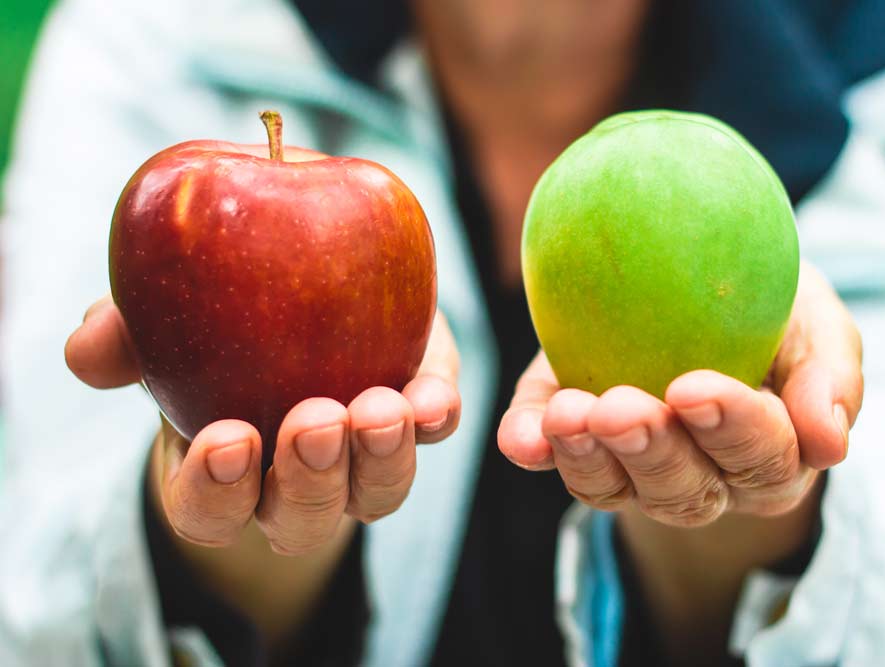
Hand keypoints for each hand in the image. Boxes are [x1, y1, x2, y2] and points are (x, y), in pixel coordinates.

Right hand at [66, 297, 460, 553]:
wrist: (298, 299)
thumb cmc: (214, 334)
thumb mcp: (164, 327)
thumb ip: (126, 336)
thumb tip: (86, 346)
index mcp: (227, 475)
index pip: (209, 512)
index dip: (215, 490)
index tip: (225, 440)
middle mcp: (299, 486)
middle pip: (304, 518)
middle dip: (310, 477)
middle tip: (313, 421)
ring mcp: (364, 459)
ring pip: (377, 494)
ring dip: (381, 459)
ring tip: (382, 409)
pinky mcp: (417, 412)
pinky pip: (435, 432)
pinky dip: (437, 417)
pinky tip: (433, 396)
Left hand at [497, 262, 861, 525]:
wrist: (701, 286)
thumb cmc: (771, 309)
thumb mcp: (814, 320)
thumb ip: (831, 372)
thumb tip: (830, 442)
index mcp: (773, 455)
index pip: (761, 456)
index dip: (731, 428)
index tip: (693, 388)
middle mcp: (707, 480)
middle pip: (684, 490)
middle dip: (650, 450)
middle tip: (620, 408)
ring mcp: (638, 471)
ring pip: (615, 490)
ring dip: (588, 457)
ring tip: (567, 414)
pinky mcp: (583, 446)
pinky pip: (556, 462)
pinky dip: (534, 448)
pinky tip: (521, 436)